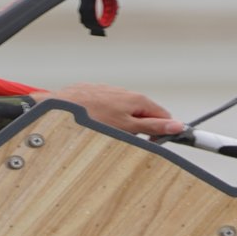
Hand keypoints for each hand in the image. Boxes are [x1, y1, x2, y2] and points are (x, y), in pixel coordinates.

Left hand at [41, 83, 183, 138]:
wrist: (60, 107)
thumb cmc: (92, 117)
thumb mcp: (127, 128)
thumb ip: (152, 127)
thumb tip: (176, 126)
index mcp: (137, 100)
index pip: (163, 114)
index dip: (162, 131)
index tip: (158, 142)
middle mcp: (125, 92)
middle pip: (142, 113)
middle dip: (140, 129)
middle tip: (128, 141)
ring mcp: (109, 92)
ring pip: (123, 112)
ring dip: (122, 125)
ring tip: (107, 135)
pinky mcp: (94, 94)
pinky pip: (106, 109)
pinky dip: (105, 119)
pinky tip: (95, 126)